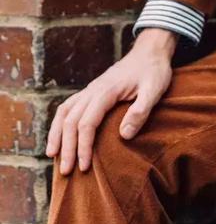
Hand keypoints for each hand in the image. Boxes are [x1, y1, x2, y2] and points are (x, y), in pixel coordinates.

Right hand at [45, 28, 176, 174]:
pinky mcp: (92, 90)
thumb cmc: (154, 70)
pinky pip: (69, 106)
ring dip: (57, 134)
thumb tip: (124, 135)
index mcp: (106, 91)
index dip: (84, 146)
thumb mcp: (154, 90)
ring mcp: (90, 89)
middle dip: (67, 147)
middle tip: (67, 172)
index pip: (87, 122)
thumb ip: (140, 111)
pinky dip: (60, 121)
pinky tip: (59, 135)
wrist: (151, 51)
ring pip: (64, 112)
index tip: (85, 166)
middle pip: (71, 120)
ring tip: (52, 156)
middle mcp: (93, 90)